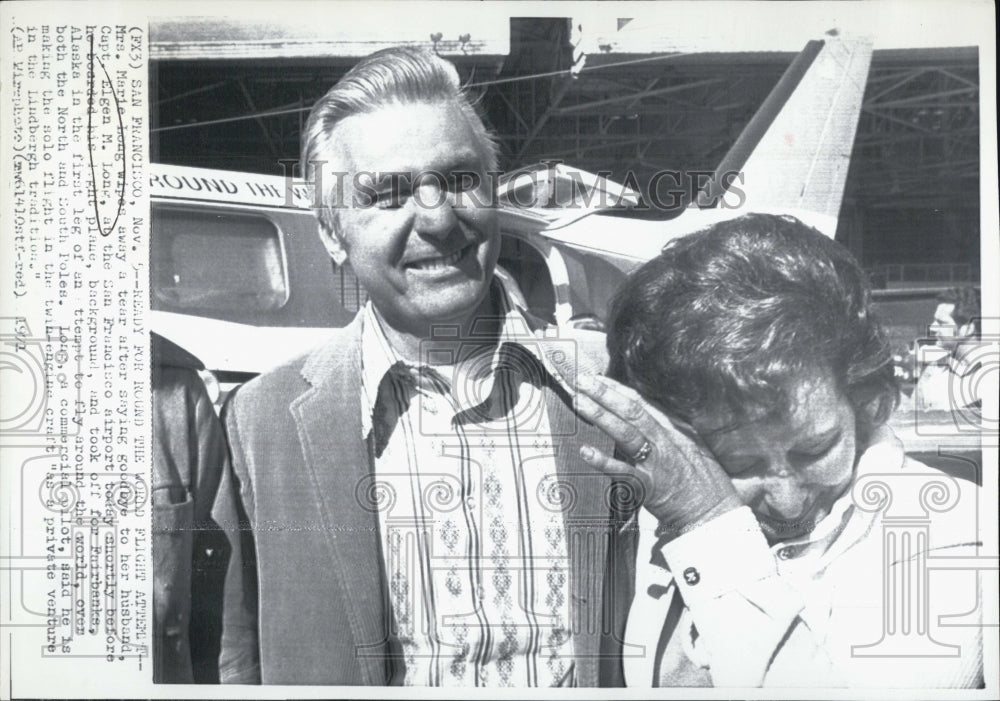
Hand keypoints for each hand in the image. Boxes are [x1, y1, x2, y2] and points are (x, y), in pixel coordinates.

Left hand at [572, 374, 742, 536]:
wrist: (715, 514)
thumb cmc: (705, 484)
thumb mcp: (693, 447)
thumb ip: (671, 430)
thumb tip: (648, 414)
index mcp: (675, 430)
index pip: (642, 403)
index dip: (618, 389)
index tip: (597, 378)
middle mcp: (666, 441)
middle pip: (632, 411)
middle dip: (606, 393)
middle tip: (582, 380)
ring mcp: (656, 463)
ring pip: (626, 433)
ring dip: (601, 415)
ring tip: (580, 402)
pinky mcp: (650, 486)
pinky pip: (624, 472)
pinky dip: (604, 462)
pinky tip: (585, 451)